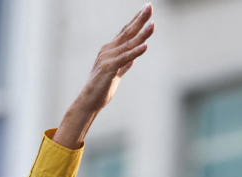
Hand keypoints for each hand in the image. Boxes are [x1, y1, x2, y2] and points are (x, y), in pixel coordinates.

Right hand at [53, 4, 153, 148]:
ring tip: (153, 25)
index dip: (137, 20)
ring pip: (128, 44)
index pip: (126, 31)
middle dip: (140, 19)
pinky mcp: (109, 69)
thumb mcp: (117, 72)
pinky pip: (125, 59)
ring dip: (142, 34)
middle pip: (127, 32)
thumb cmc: (101, 88)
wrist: (88, 101)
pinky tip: (146, 47)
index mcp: (110, 50)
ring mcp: (108, 58)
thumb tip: (135, 54)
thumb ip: (126, 62)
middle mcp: (108, 50)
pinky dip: (136, 52)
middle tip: (150, 6)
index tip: (147, 8)